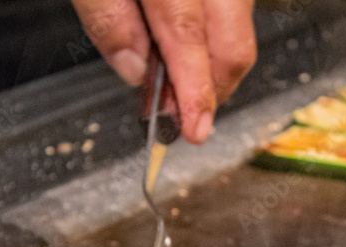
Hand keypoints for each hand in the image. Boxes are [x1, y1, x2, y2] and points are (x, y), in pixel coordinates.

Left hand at [70, 0, 256, 143]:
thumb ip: (107, 16)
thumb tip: (134, 70)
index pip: (187, 36)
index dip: (193, 91)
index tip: (194, 131)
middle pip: (232, 45)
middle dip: (212, 92)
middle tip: (183, 119)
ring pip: (238, 35)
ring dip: (211, 70)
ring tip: (175, 88)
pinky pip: (232, 19)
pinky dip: (212, 45)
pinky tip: (185, 54)